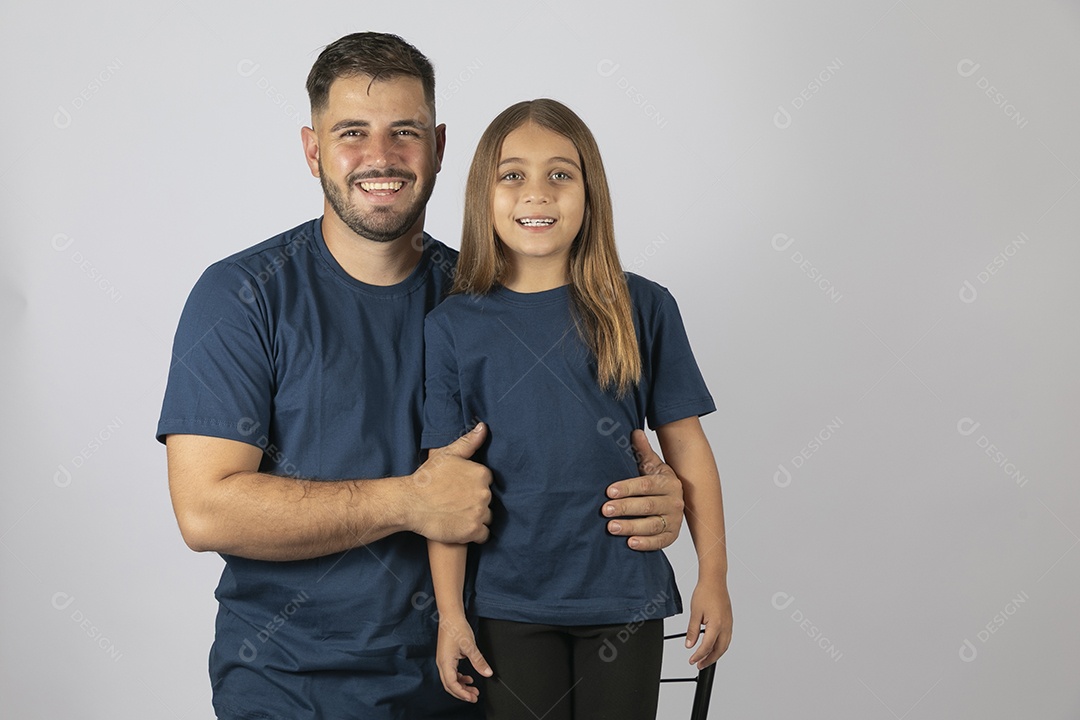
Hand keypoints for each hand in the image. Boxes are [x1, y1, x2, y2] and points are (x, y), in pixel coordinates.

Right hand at [410, 423, 492, 543]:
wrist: (409, 503)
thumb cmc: (426, 478)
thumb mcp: (447, 454)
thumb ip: (469, 442)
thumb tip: (484, 427)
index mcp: (482, 473)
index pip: (486, 483)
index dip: (473, 487)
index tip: (459, 490)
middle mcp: (484, 493)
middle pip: (487, 501)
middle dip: (475, 502)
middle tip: (455, 503)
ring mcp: (480, 512)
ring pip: (487, 517)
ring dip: (476, 518)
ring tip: (457, 516)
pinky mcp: (473, 531)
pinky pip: (484, 535)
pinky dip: (475, 534)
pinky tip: (461, 528)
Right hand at [436, 614, 492, 702]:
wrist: (450, 616)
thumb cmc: (457, 628)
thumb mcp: (470, 646)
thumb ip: (479, 661)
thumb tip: (487, 672)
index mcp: (445, 662)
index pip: (452, 684)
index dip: (462, 693)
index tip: (472, 697)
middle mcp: (442, 663)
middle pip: (450, 685)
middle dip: (462, 693)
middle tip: (474, 697)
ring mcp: (443, 661)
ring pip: (450, 680)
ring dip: (461, 686)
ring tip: (473, 689)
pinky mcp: (446, 657)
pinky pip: (451, 673)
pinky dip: (460, 678)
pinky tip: (468, 677)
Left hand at [602, 430, 683, 550]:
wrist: (674, 501)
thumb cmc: (656, 482)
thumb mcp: (651, 466)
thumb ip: (642, 451)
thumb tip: (635, 432)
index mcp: (668, 482)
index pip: (646, 485)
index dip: (627, 488)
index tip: (609, 491)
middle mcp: (675, 501)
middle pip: (648, 505)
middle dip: (625, 507)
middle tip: (605, 510)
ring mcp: (674, 520)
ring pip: (652, 524)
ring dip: (631, 527)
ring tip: (612, 527)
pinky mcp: (672, 536)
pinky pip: (659, 542)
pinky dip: (645, 544)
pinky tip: (630, 543)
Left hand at [685, 578, 731, 668]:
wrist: (714, 580)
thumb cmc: (705, 592)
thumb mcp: (694, 613)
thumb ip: (692, 631)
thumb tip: (689, 644)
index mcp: (717, 625)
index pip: (706, 647)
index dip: (698, 656)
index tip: (692, 660)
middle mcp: (726, 626)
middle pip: (719, 650)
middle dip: (709, 660)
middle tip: (699, 664)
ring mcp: (729, 624)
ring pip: (724, 645)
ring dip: (715, 654)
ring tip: (705, 658)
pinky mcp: (729, 620)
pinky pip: (726, 638)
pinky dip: (719, 645)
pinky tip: (712, 645)